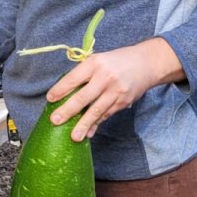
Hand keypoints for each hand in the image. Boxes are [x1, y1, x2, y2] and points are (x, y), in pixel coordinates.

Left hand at [47, 38, 184, 140]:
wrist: (147, 63)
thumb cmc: (116, 61)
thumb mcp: (98, 60)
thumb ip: (83, 74)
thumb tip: (64, 94)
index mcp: (95, 63)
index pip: (73, 78)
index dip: (60, 90)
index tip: (50, 99)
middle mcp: (105, 77)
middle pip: (83, 96)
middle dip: (68, 110)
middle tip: (55, 121)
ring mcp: (115, 91)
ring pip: (96, 110)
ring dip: (84, 124)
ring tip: (74, 137)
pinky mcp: (123, 101)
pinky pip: (106, 115)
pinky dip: (96, 124)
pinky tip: (88, 132)